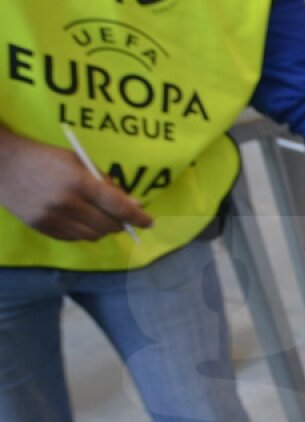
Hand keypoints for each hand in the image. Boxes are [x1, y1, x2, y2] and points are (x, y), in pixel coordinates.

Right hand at [0, 127, 151, 240]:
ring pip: (93, 236)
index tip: (149, 221)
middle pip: (108, 225)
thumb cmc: (46, 158)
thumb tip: (134, 204)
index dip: (138, 217)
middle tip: (124, 218)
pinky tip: (82, 220)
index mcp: (79, 182)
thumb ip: (107, 183)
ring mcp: (53, 218)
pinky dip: (85, 232)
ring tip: (102, 218)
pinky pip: (75, 238)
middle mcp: (67, 203)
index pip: (118, 207)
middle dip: (122, 223)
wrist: (3, 165)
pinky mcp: (43, 228)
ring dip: (104, 229)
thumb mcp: (79, 162)